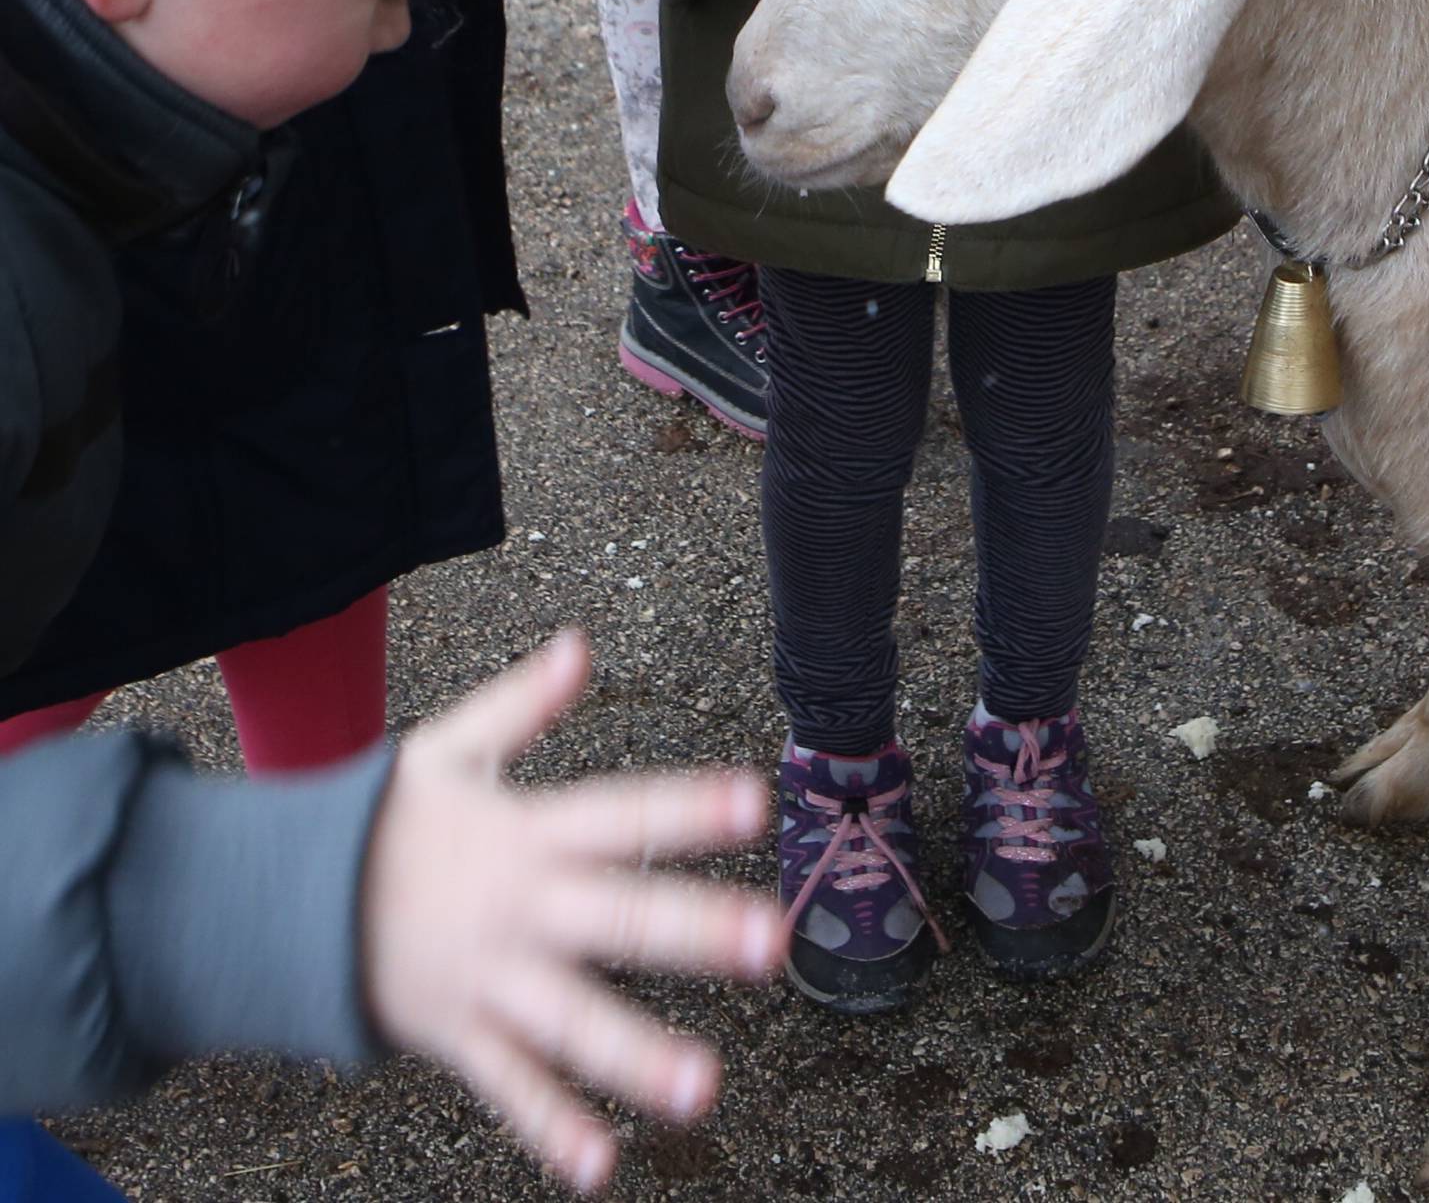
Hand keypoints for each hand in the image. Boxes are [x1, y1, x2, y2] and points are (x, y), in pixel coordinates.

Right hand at [360, 633, 778, 1192]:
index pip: (620, 814)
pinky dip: (550, 1126)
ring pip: (571, 1023)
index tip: (754, 803)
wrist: (287, 902)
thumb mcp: (450, 749)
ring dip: (638, 1055)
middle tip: (772, 943)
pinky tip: (601, 1164)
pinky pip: (510, 1087)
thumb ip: (522, 704)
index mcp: (526, 834)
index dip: (686, 809)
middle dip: (696, 933)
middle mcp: (518, 909)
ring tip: (704, 1085)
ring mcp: (489, 979)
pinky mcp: (460, 1035)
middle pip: (617, 920)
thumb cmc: (386, 822)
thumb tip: (579, 645)